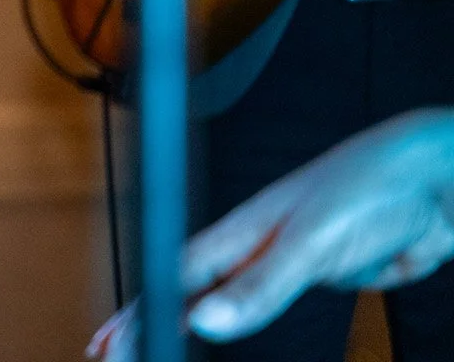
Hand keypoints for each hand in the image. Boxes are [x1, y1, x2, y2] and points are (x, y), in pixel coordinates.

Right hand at [87, 109, 453, 360]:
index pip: (173, 279)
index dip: (139, 312)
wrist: (433, 183)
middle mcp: (254, 244)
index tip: (108, 343)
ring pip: (226, 299)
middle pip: (187, 290)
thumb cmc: (367, 188)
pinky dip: (237, 320)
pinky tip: (222, 327)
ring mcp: (285, 257)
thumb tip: (205, 323)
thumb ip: (259, 286)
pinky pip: (270, 305)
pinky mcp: (320, 270)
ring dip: (187, 321)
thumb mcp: (308, 242)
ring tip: (157, 344)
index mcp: (239, 231)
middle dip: (148, 319)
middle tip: (112, 352)